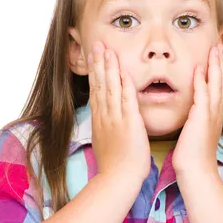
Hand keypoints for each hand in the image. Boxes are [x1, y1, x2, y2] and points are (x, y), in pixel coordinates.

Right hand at [87, 42, 150, 183]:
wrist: (118, 178)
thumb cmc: (115, 167)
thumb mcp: (105, 144)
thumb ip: (105, 130)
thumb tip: (104, 124)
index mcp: (100, 121)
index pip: (96, 91)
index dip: (95, 73)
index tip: (93, 57)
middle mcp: (105, 116)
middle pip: (100, 84)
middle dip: (98, 63)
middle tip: (96, 44)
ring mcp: (116, 118)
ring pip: (110, 88)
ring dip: (109, 67)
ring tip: (106, 49)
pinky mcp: (129, 123)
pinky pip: (127, 99)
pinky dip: (125, 84)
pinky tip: (123, 70)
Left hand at [172, 42, 222, 175]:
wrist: (196, 172)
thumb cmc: (192, 157)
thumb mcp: (194, 133)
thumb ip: (195, 119)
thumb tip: (191, 112)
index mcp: (212, 114)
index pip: (216, 85)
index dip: (217, 67)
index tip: (215, 51)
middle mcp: (215, 112)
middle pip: (221, 79)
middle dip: (220, 59)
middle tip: (220, 40)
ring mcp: (210, 115)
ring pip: (216, 84)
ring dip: (215, 64)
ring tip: (214, 46)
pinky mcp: (202, 119)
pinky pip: (203, 95)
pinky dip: (202, 81)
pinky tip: (200, 68)